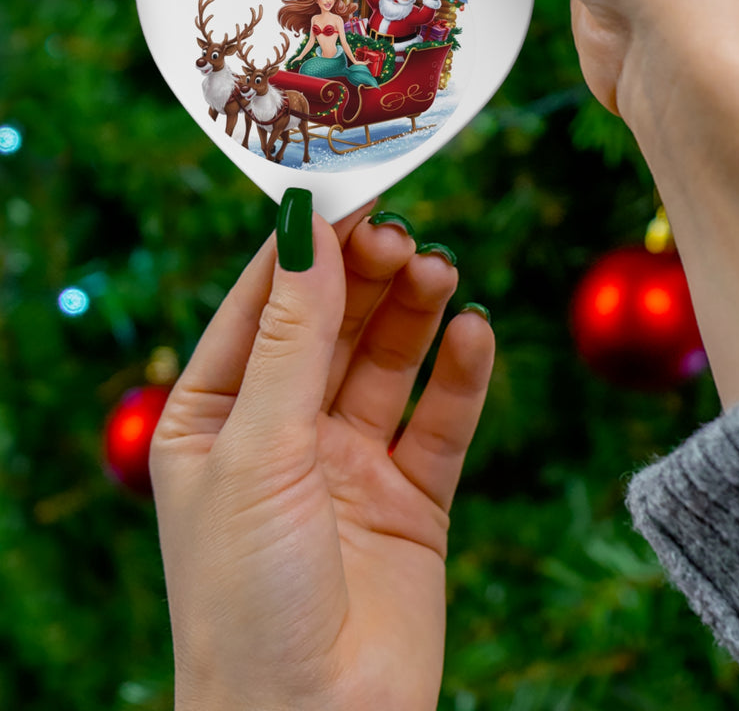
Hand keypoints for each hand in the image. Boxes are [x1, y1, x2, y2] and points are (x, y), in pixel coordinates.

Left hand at [151, 200, 493, 710]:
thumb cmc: (246, 598)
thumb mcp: (257, 449)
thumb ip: (291, 338)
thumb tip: (304, 227)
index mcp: (216, 417)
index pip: (262, 305)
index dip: (304, 246)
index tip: (348, 188)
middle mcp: (284, 433)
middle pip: (334, 324)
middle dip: (367, 275)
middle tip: (404, 234)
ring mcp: (350, 463)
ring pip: (390, 361)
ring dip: (416, 312)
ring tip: (441, 272)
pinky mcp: (413, 497)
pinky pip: (441, 419)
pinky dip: (461, 374)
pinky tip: (475, 333)